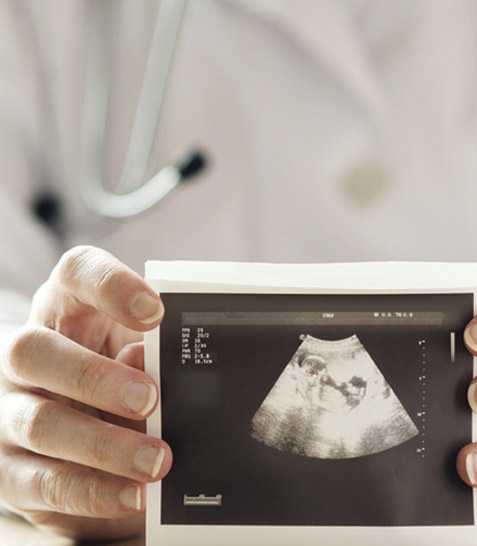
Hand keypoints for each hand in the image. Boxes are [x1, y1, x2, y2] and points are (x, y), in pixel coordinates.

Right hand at [0, 246, 171, 539]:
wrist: (83, 442)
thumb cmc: (122, 382)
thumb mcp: (141, 361)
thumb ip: (152, 358)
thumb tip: (156, 369)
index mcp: (65, 310)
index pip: (74, 275)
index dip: (110, 285)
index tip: (155, 311)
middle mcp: (23, 355)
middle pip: (34, 351)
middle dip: (94, 376)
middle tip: (149, 398)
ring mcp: (8, 411)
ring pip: (39, 422)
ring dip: (103, 444)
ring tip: (157, 460)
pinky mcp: (8, 469)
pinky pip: (42, 482)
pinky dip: (94, 491)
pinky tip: (134, 494)